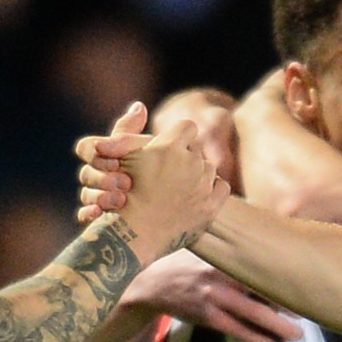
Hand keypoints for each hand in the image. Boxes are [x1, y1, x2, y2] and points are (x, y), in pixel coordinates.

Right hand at [76, 102, 224, 248]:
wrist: (131, 235)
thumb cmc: (121, 192)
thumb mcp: (120, 156)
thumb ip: (128, 128)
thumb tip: (140, 105)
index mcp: (169, 146)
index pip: (187, 127)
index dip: (178, 137)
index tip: (170, 148)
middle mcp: (190, 162)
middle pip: (197, 150)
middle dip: (186, 159)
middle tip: (170, 174)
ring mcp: (203, 185)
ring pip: (209, 169)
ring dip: (198, 175)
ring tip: (179, 189)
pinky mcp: (211, 207)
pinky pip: (221, 187)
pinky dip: (211, 191)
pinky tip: (196, 197)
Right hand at [130, 249, 297, 341]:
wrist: (153, 283)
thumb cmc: (188, 263)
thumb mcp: (208, 249)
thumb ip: (233, 250)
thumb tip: (270, 246)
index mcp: (224, 256)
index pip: (258, 265)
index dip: (282, 275)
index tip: (304, 282)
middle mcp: (220, 275)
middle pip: (260, 289)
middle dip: (285, 304)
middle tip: (307, 314)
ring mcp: (213, 297)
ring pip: (251, 313)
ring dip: (276, 326)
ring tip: (296, 336)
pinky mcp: (207, 316)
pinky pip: (237, 330)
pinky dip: (256, 339)